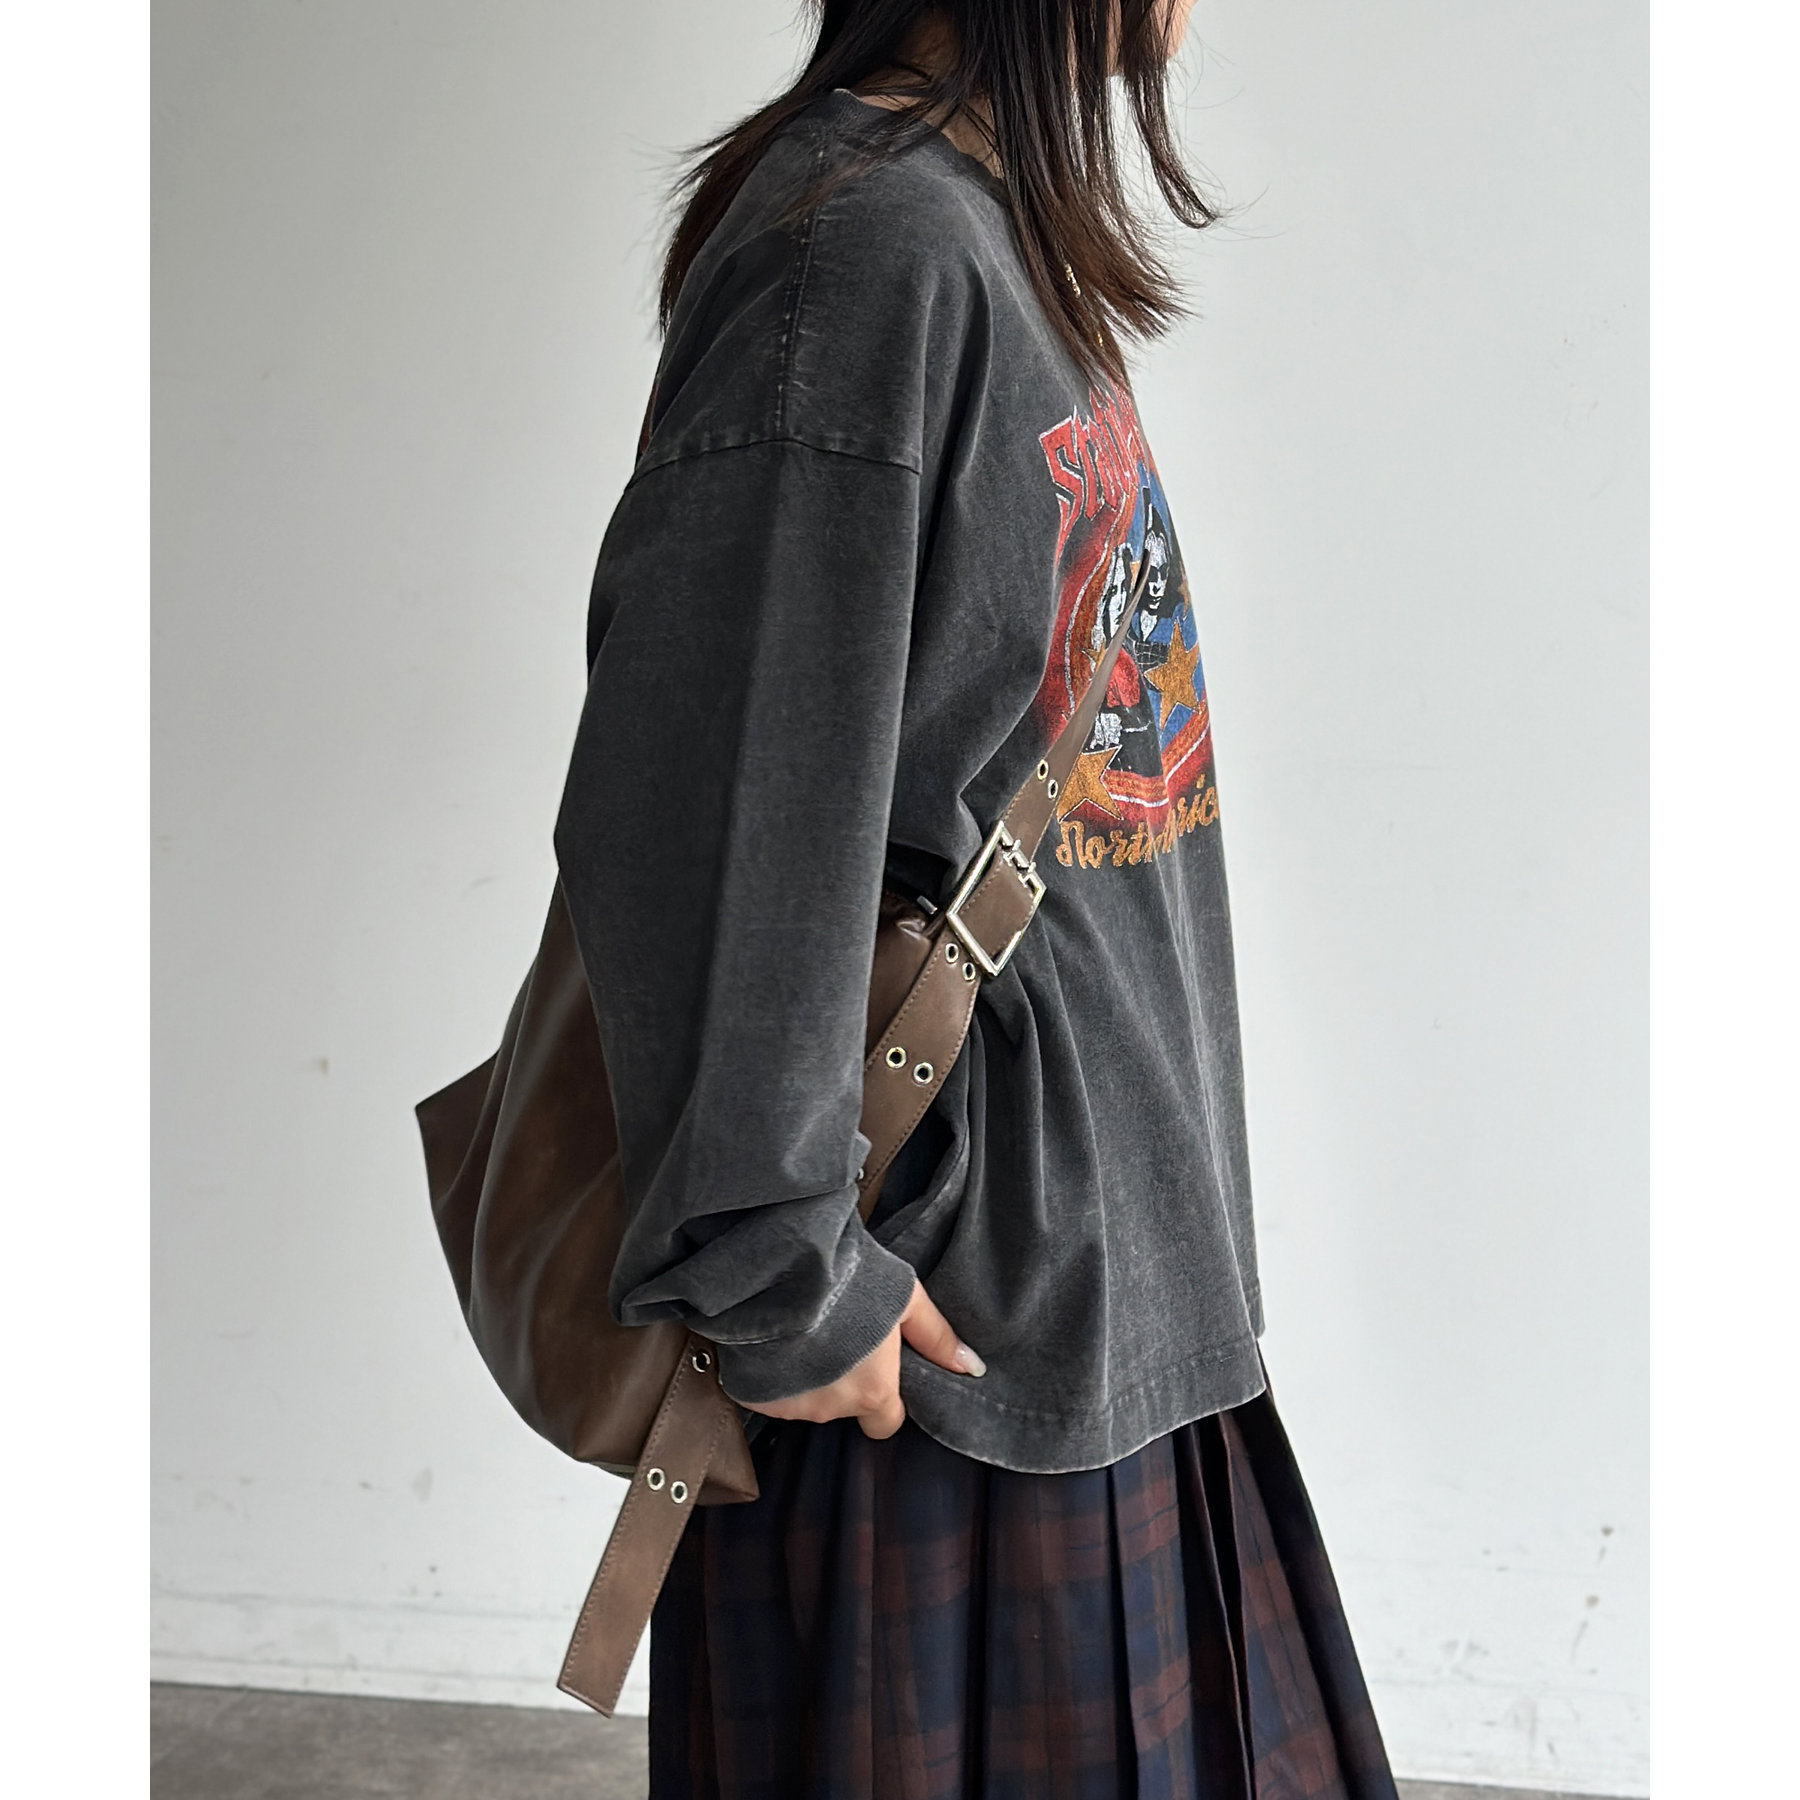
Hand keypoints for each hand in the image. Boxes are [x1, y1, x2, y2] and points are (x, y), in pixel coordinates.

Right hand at [741, 1276, 985, 1439]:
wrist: (781, 1267)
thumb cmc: (849, 1279)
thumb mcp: (904, 1297)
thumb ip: (935, 1337)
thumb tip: (970, 1367)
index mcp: (873, 1392)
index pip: (885, 1422)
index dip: (883, 1398)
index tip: (875, 1369)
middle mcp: (831, 1409)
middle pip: (843, 1406)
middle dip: (841, 1379)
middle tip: (837, 1334)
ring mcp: (789, 1405)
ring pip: (806, 1398)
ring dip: (807, 1374)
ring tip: (805, 1331)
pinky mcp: (753, 1395)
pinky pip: (770, 1392)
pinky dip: (774, 1372)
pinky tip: (777, 1338)